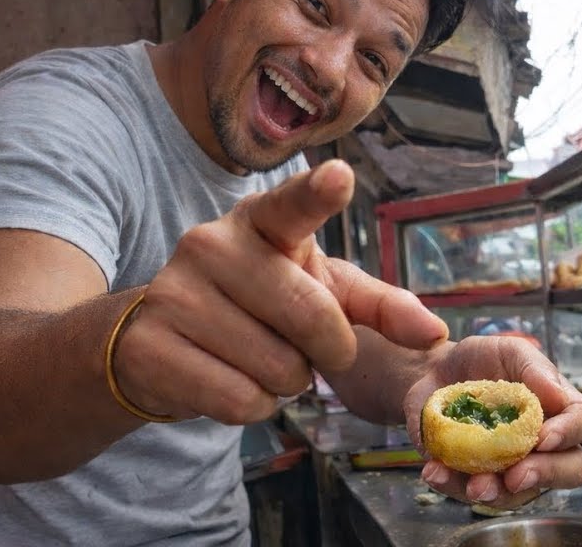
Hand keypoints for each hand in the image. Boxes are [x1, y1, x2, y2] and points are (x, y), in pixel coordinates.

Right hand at [112, 160, 448, 422]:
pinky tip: (227, 378)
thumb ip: (380, 306)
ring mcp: (173, 292)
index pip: (294, 204)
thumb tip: (434, 333)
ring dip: (284, 383)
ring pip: (277, 369)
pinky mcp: (147, 345)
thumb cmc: (260, 304)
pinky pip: (238, 401)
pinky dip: (252, 407)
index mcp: (261, 218)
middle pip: (311, 318)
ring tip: (256, 357)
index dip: (318, 193)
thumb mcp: (322, 291)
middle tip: (304, 347)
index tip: (340, 176)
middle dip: (326, 352)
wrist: (161, 339)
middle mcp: (211, 242)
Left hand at [405, 337, 581, 509]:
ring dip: (496, 493)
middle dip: (544, 475)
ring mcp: (512, 466)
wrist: (434, 374)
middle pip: (570, 469)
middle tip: (516, 475)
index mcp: (557, 407)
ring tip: (473, 485)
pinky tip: (435, 471)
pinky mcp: (477, 478)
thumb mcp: (507, 350)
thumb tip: (557, 394)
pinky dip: (453, 485)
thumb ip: (533, 367)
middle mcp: (543, 444)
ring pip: (520, 495)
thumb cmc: (480, 360)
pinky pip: (472, 494)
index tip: (543, 438)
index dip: (569, 434)